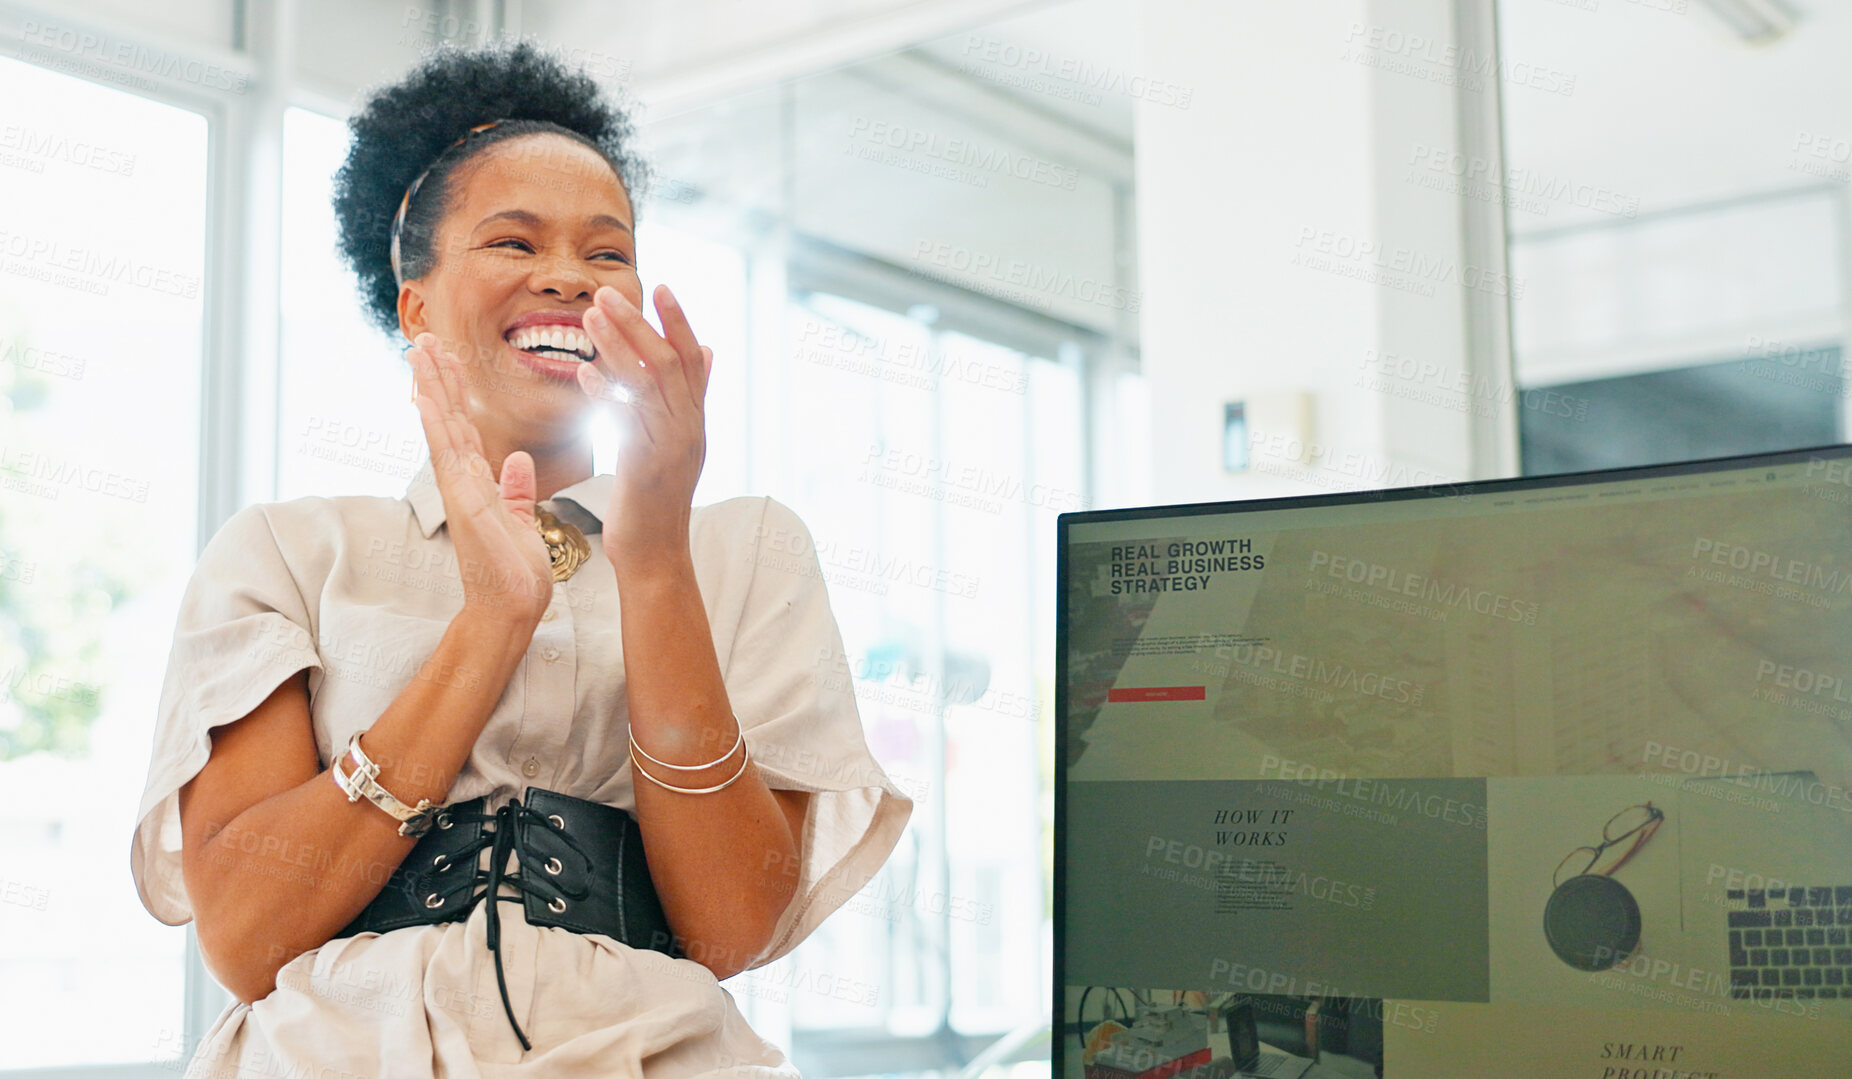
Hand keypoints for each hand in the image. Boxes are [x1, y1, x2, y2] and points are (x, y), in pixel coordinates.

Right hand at [407, 332, 553, 622]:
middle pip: (447, 418)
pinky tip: (424, 398)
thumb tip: (517, 460)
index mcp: (478, 484)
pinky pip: (447, 458)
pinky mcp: (464, 504)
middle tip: (424, 338)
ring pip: (442, 428)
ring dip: (430, 388)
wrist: (512, 610)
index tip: (449, 357)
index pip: (465, 426)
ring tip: (419, 350)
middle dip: (437, 377)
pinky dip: (435, 426)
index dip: (456, 391)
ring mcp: (459, 491)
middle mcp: (463, 482)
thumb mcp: (522, 522)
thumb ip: (516, 490)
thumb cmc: (516, 573)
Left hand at [575, 284, 712, 572]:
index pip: (691, 359)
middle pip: (667, 362)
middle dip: (637, 324)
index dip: (677, 321)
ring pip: (646, 385)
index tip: (660, 286)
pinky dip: (606, 393)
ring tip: (589, 318)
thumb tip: (708, 350)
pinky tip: (585, 372)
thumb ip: (692, 396)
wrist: (656, 554)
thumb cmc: (657, 498)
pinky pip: (627, 420)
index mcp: (695, 420)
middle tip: (607, 293)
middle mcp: (688, 429)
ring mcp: (671, 447)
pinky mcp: (646, 466)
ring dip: (616, 347)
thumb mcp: (680, 442)